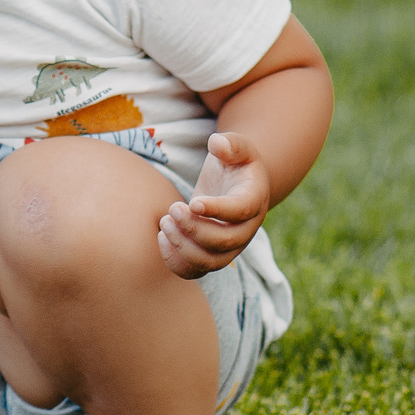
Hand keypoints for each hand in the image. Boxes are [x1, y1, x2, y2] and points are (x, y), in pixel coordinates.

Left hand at [158, 132, 269, 277]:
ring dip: (183, 247)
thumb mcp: (237, 146)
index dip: (217, 210)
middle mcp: (246, 229)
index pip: (240, 211)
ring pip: (210, 262)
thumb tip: (218, 144)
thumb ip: (230, 143)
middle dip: (194, 228)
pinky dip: (176, 262)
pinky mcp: (212, 254)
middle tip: (172, 208)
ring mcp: (230, 246)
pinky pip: (195, 271)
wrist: (236, 184)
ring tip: (164, 221)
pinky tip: (161, 237)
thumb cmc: (233, 162)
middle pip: (225, 242)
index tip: (192, 202)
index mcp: (253, 199)